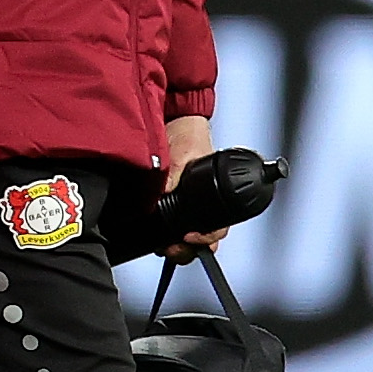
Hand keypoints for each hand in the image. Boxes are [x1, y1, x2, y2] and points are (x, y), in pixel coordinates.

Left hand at [161, 113, 224, 256]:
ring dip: (176, 245)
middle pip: (203, 242)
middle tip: (173, 247)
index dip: (206, 239)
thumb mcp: (181, 154)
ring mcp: (188, 206)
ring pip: (186, 239)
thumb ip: (173, 174)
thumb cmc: (188, 135)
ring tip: (162, 244)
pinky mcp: (171, 204)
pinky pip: (171, 228)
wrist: (175, 122)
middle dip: (188, 249)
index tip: (190, 237)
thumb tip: (163, 191)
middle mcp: (204, 204)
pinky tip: (154, 233)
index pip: (217, 230)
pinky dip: (164, 234)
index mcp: (215, 196)